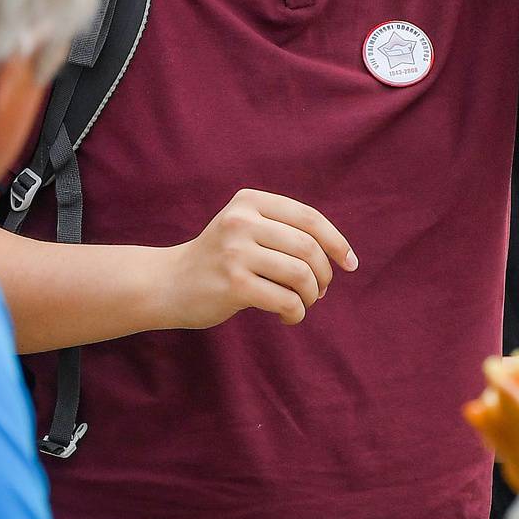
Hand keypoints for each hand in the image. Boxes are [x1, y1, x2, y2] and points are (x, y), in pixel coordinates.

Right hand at [164, 189, 357, 327]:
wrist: (168, 284)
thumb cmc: (221, 258)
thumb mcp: (246, 227)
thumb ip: (284, 229)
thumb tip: (340, 253)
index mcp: (250, 201)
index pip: (309, 218)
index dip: (337, 242)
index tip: (350, 263)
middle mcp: (241, 221)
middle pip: (308, 247)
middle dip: (324, 274)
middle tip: (321, 290)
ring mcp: (235, 252)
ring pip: (300, 275)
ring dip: (311, 295)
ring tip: (304, 303)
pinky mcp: (232, 285)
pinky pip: (285, 300)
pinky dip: (296, 313)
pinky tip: (289, 316)